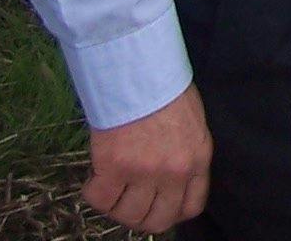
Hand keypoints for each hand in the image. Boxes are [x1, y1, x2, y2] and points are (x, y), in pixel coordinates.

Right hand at [82, 85, 211, 232]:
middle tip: (128, 200)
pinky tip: (96, 177)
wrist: (141, 71)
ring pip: (127, 215)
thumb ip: (185, 154)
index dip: (171, 211)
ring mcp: (144, 173)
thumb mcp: (192, 124)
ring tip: (112, 185)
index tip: (158, 205)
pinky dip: (94, 193)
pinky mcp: (114, 167)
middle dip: (141, 216)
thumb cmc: (166, 89)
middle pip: (157, 220)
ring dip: (117, 205)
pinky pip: (100, 199)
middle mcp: (174, 172)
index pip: (191, 207)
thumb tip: (171, 179)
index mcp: (197, 159)